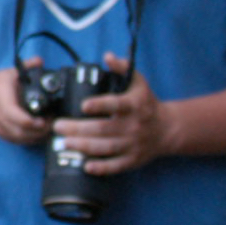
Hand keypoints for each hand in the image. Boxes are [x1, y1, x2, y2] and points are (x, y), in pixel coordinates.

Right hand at [0, 65, 50, 146]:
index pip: (13, 114)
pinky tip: (41, 134)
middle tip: (53, 123)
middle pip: (19, 131)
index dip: (29, 121)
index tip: (44, 120)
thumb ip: (27, 66)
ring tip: (50, 127)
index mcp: (1, 99)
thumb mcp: (11, 72)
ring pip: (19, 139)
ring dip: (36, 137)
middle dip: (39, 131)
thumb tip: (40, 61)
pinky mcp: (2, 134)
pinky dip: (31, 140)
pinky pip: (17, 142)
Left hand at [54, 65, 174, 174]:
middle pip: (103, 129)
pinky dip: (101, 168)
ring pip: (106, 148)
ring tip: (64, 143)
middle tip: (58, 126)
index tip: (83, 105)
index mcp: (134, 105)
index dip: (99, 105)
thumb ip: (123, 68)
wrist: (168, 129)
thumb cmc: (147, 103)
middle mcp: (134, 126)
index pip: (116, 104)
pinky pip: (115, 166)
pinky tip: (85, 165)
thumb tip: (107, 57)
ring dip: (83, 147)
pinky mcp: (133, 160)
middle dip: (78, 129)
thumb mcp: (139, 82)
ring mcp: (133, 145)